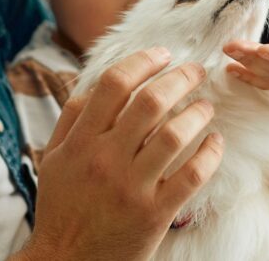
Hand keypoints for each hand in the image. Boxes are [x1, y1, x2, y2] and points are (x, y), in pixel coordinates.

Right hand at [12, 47, 222, 260]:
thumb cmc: (62, 206)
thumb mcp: (54, 158)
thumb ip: (72, 118)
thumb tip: (98, 82)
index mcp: (81, 142)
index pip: (114, 84)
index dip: (143, 61)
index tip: (163, 54)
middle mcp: (105, 160)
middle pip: (151, 102)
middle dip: (180, 78)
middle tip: (196, 71)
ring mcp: (132, 188)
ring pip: (174, 135)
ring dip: (197, 113)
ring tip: (206, 106)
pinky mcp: (154, 214)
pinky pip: (191, 176)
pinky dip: (209, 153)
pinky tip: (215, 142)